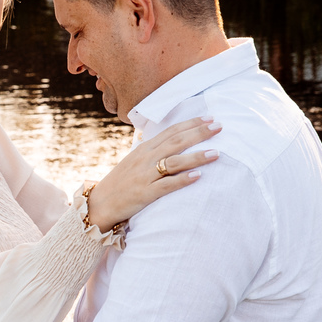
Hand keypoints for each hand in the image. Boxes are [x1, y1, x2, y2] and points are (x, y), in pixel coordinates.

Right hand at [88, 116, 221, 230]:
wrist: (100, 203)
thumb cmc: (121, 182)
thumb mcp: (135, 160)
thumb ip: (152, 151)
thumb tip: (172, 141)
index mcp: (144, 148)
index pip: (171, 131)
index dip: (191, 124)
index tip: (210, 118)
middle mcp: (145, 159)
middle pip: (176, 142)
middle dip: (199, 133)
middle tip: (220, 127)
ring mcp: (145, 176)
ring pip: (174, 162)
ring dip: (197, 157)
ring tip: (217, 153)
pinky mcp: (145, 193)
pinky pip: (166, 185)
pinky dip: (183, 180)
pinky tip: (198, 176)